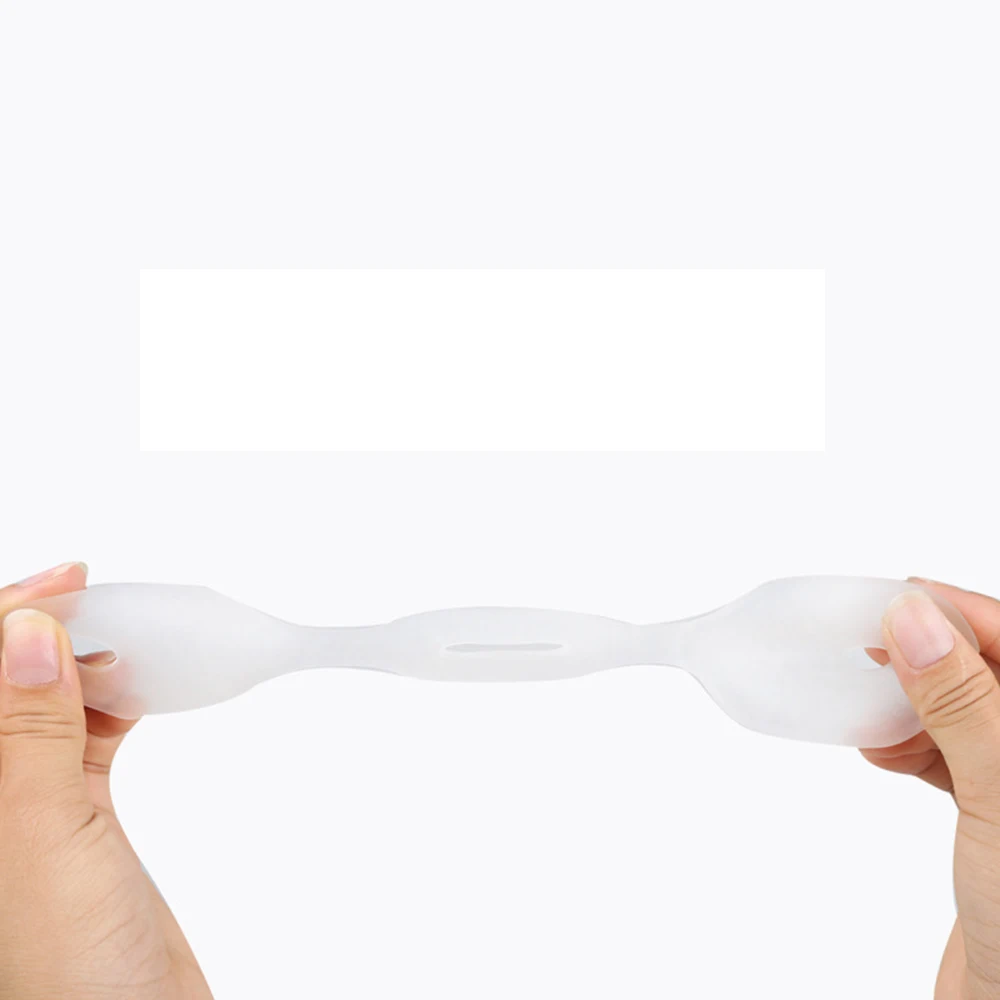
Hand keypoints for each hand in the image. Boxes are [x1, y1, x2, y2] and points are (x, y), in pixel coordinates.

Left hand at [0, 563, 212, 999]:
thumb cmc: (71, 979)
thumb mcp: (41, 846)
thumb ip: (25, 737)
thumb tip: (25, 633)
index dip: (5, 618)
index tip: (69, 584)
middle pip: (3, 680)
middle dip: (41, 625)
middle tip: (100, 594)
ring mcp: (19, 801)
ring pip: (38, 699)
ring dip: (80, 656)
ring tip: (129, 631)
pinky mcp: (67, 811)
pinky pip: (78, 730)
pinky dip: (109, 696)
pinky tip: (139, 682)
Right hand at [862, 579, 999, 999]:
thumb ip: (963, 703)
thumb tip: (915, 617)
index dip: (957, 612)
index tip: (893, 598)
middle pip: (988, 671)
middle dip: (926, 653)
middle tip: (864, 644)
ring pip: (964, 710)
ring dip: (911, 700)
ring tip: (866, 703)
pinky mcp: (994, 815)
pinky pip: (949, 753)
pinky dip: (909, 744)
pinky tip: (878, 749)